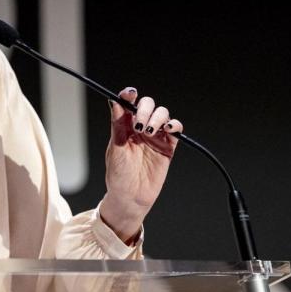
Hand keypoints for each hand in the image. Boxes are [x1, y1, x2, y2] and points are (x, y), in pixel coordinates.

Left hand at [99, 87, 183, 242]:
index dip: (129, 95)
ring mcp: (155, 136)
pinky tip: (168, 129)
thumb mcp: (116, 149)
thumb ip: (117, 125)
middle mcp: (140, 127)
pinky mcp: (168, 146)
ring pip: (162, 114)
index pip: (128, 103)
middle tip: (139, 124)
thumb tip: (115, 101)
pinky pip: (175, 129)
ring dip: (157, 117)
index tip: (130, 94)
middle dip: (145, 109)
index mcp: (124, 126)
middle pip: (148, 105)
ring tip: (148, 131)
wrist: (131, 197)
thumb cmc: (118, 174)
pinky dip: (174, 124)